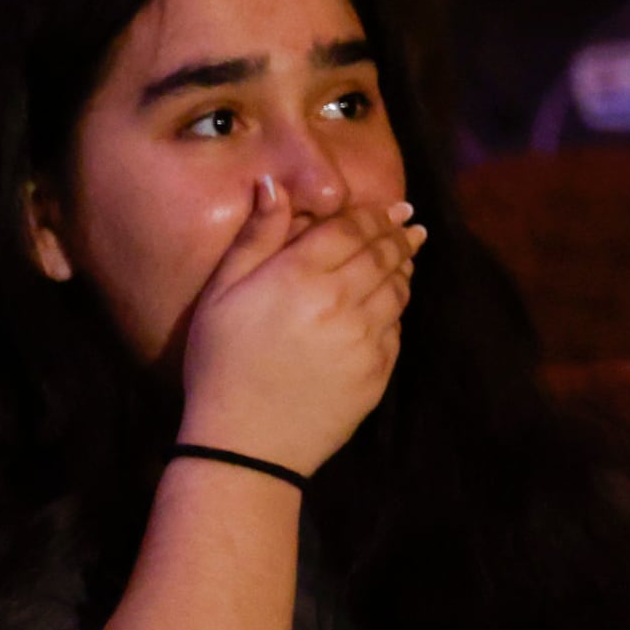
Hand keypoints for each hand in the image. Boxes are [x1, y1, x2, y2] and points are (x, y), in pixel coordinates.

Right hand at [175, 182, 417, 476]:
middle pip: (382, 254)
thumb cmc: (220, 366)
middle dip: (397, 235)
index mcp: (299, 276)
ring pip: (396, 289)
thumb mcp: (221, 295)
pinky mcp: (377, 372)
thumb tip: (273, 184)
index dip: (372, 214)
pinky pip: (396, 328)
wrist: (243, 446)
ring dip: (404, 267)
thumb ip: (255, 237)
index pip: (350, 229)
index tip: (390, 207)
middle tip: (408, 224)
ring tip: (406, 255)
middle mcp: (340, 301)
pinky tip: (392, 302)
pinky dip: (397, 308)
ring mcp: (364, 338)